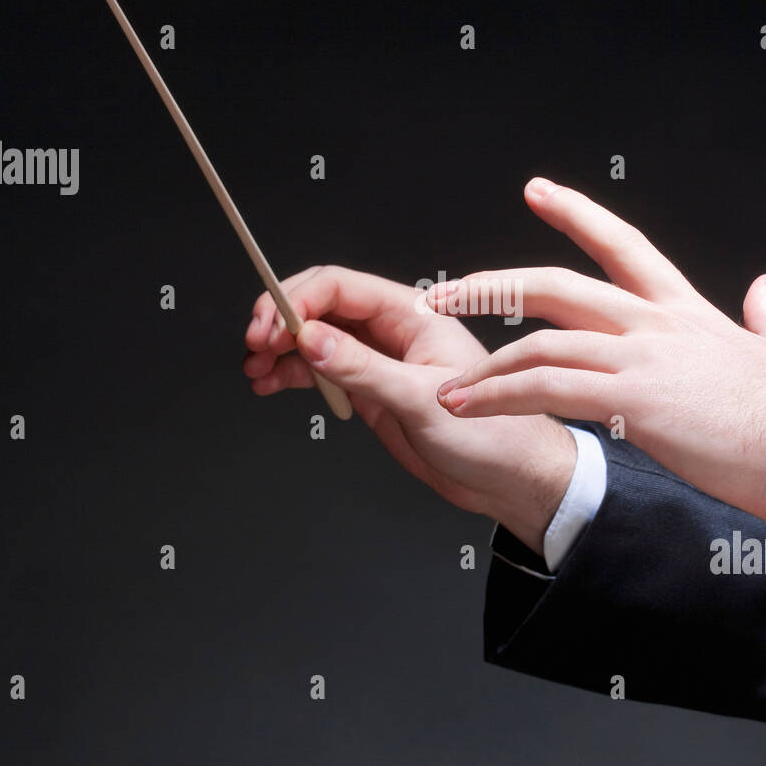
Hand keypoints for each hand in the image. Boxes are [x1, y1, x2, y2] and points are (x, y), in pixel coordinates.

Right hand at [243, 265, 576, 554]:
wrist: (512, 478)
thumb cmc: (495, 434)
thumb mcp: (422, 400)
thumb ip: (363, 369)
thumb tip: (311, 338)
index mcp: (413, 315)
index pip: (339, 287)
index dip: (296, 301)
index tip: (269, 328)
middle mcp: (393, 331)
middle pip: (320, 308)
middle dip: (281, 322)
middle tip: (254, 348)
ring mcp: (380, 361)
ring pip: (316, 340)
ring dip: (281, 350)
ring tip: (256, 370)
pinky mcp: (374, 391)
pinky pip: (323, 371)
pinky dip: (294, 374)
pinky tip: (272, 384)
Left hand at [428, 179, 765, 541]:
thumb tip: (765, 285)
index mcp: (686, 311)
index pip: (623, 244)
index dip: (577, 213)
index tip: (537, 190)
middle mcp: (656, 323)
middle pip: (557, 284)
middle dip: (492, 283)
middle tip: (445, 291)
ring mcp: (642, 357)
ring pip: (542, 340)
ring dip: (485, 365)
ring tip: (447, 387)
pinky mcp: (634, 400)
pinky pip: (548, 388)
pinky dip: (500, 397)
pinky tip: (469, 410)